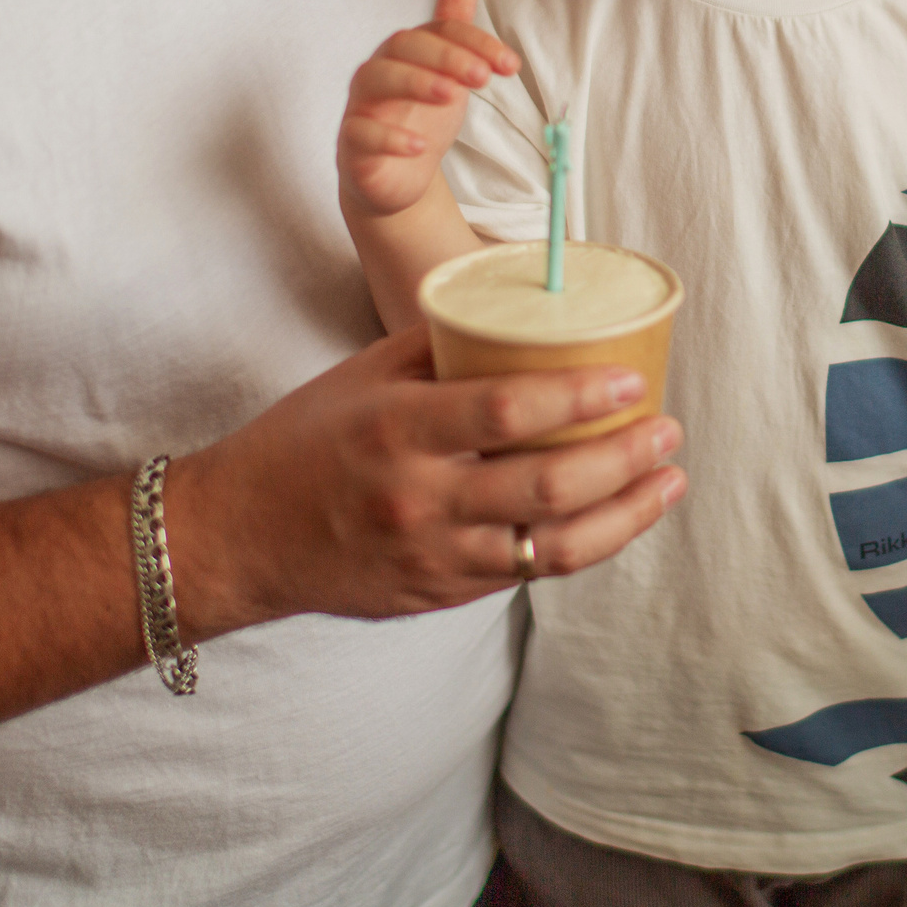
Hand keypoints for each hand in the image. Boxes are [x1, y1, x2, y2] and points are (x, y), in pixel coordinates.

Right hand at [170, 325, 685, 626]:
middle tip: (668, 430)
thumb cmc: (306, 441)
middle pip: (548, 487)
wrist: (238, 537)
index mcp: (399, 429)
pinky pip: (527, 573)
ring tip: (667, 481)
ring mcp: (433, 556)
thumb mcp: (364, 376)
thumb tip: (524, 311)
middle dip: (625, 458)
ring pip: (553, 548)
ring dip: (625, 514)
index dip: (580, 396)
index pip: (507, 412)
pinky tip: (616, 517)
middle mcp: (419, 498)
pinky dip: (581, 545)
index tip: (633, 377)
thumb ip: (442, 346)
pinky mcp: (440, 594)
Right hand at [338, 0, 519, 221]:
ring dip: (416, 82)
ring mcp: (361, 105)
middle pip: (404, 46)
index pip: (437, 30)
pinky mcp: (351, 143)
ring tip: (452, 96)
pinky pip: (360, 133)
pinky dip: (389, 137)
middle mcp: (379, 70)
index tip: (510, 64)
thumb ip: (452, 27)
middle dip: (447, 56)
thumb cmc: (420, 117)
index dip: (474, 42)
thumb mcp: (447, 72)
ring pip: (375, 79)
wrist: (395, 177)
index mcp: (406, 51)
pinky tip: (419, 146)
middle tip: (483, 77)